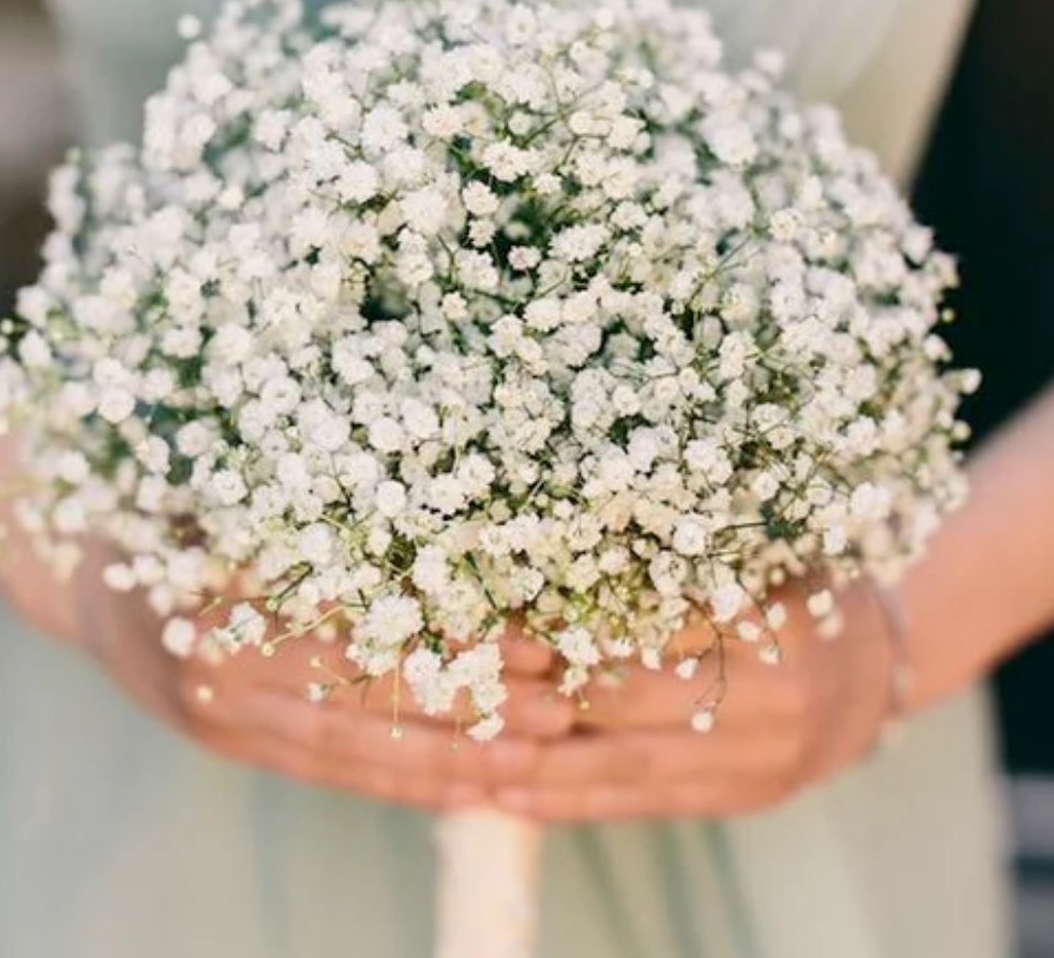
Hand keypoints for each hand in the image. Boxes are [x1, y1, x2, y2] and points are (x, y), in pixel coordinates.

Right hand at [0, 539, 574, 811]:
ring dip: (448, 759)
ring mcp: (221, 717)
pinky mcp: (227, 743)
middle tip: (560, 712)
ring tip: (534, 758)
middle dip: (472, 710)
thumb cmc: (178, 501)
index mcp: (232, 589)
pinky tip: (464, 788)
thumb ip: (325, 514)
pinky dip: (398, 783)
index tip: (536, 645)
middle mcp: (223, 667)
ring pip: (354, 750)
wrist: (81, 566)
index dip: (458, 644)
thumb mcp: (237, 482)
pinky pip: (327, 772)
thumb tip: (452, 513)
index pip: (371, 632)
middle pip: (371, 698)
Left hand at [492, 583, 895, 822]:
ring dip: (543, 765)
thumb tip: (559, 539)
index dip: (568, 621)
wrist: (883, 665)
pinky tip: (514, 800)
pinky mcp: (746, 798)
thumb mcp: (759, 547)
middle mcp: (771, 696)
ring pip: (630, 764)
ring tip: (470, 756)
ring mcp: (762, 759)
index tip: (497, 616)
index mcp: (772, 618)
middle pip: (631, 697)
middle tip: (462, 682)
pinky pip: (648, 805)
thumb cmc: (802, 582)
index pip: (647, 621)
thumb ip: (681, 549)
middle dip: (540, 693)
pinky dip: (576, 804)